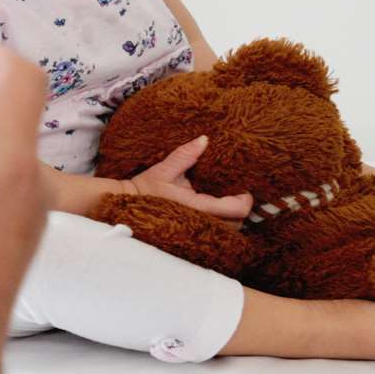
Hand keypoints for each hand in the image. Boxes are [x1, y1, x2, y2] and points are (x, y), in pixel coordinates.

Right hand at [122, 135, 253, 222]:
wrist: (129, 206)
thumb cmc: (146, 188)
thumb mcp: (164, 169)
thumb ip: (185, 155)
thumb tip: (204, 140)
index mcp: (197, 207)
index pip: (236, 210)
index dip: (245, 199)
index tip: (243, 187)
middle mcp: (200, 222)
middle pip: (237, 223)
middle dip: (241, 208)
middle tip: (238, 192)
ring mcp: (197, 231)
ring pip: (229, 230)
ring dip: (233, 216)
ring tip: (228, 200)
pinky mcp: (194, 233)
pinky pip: (218, 231)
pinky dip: (223, 222)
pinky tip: (217, 210)